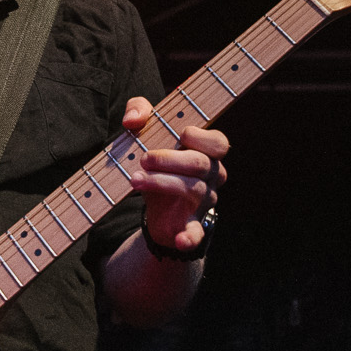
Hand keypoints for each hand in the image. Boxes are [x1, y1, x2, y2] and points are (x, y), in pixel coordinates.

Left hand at [121, 96, 227, 257]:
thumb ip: (139, 110)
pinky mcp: (190, 224)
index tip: (179, 134)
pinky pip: (197, 233)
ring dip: (161, 183)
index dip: (201, 137)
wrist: (153, 203)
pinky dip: (190, 237)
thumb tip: (132, 120)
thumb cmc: (155, 160)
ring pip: (192, 190)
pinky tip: (180, 240)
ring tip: (134, 179)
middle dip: (170, 159)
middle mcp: (211, 176)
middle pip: (201, 164)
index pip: (218, 142)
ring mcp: (203, 201)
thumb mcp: (145, 129)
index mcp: (206, 152)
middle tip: (144, 158)